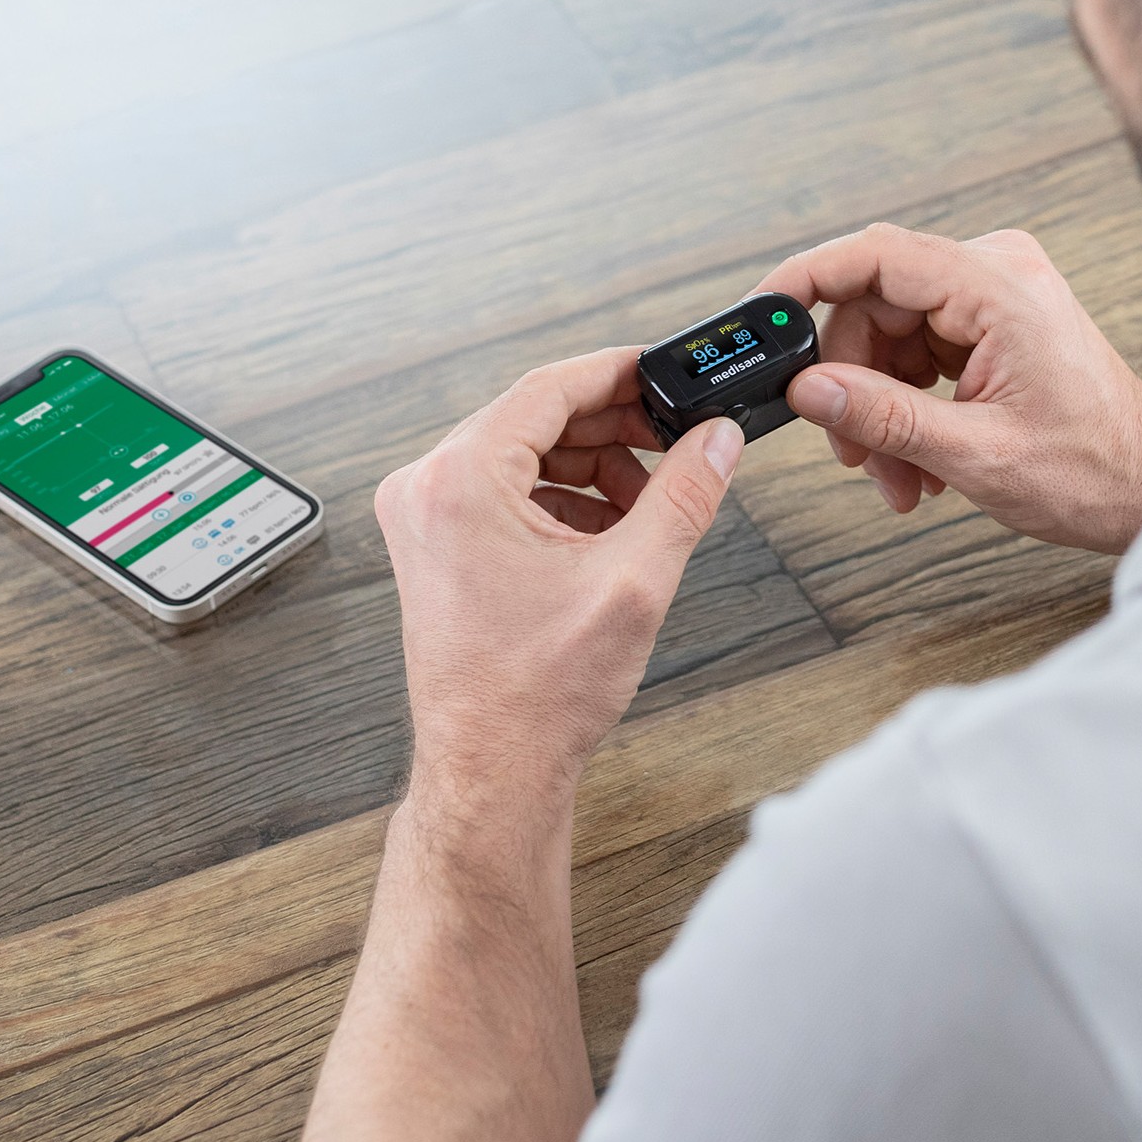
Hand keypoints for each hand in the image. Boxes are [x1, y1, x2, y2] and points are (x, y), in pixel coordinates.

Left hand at [374, 348, 743, 820]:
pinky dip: (562, 500)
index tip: (663, 370)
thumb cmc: (535, 696)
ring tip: (648, 506)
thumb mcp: (633, 580)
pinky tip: (610, 533)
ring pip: (524, 454)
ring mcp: (425, 518)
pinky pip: (506, 491)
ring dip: (592, 468)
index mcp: (459, 481)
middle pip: (535, 418)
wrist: (492, 770)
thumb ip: (684, 495)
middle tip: (674, 441)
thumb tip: (716, 441)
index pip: (548, 387)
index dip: (617, 373)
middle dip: (612, 429)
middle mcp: (428, 488)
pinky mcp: (436, 545)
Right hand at [756, 224, 1141, 553]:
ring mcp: (994, 296)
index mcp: (997, 285)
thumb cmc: (1094, 468)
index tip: (762, 313)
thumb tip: (809, 390)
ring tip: (897, 475)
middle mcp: (995, 273)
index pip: (873, 255)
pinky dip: (905, 404)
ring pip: (889, 334)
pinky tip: (917, 460)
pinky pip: (917, 350)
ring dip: (878, 407)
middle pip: (873, 304)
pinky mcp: (992, 323)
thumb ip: (882, 417)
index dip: (806, 279)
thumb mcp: (974, 453)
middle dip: (852, 382)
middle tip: (853, 452)